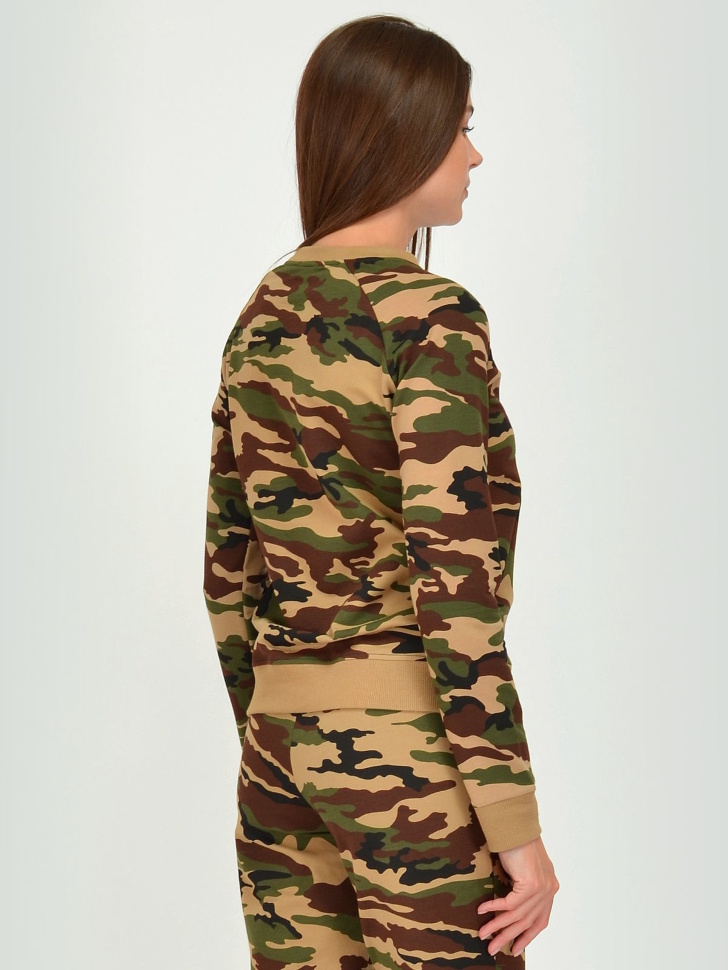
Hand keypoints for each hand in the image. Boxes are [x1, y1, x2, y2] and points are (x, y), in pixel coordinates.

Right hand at [477, 835, 558, 957]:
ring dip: (497, 926)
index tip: (515, 949)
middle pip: (527, 922)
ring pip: (516, 916)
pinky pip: (509, 904)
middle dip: (508, 937)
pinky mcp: (531, 884)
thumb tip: (513, 907)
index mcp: (550, 888)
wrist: (516, 826)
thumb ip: (526, 887)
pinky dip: (494, 908)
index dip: (527, 937)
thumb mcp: (525, 869)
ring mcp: (542, 888)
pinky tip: (482, 910)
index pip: (540, 921)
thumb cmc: (518, 843)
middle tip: (493, 948)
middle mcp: (549, 890)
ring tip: (483, 934)